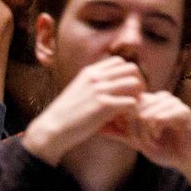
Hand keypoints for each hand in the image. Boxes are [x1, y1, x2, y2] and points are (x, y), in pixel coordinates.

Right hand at [20, 56, 146, 165]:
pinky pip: (131, 102)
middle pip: (131, 69)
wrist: (52, 128)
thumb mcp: (78, 90)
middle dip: (138, 82)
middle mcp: (96, 77)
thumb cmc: (66, 114)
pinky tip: (126, 118)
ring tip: (131, 108)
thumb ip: (94, 83)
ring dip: (137, 96)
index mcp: (89, 72)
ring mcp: (100, 90)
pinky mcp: (104, 106)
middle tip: (134, 97)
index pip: (120, 62)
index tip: (125, 88)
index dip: (127, 74)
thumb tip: (111, 83)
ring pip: (135, 83)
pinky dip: (133, 111)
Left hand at [123, 90, 190, 190]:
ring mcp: (171, 102)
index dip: (122, 123)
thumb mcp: (136, 141)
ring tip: (152, 142)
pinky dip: (154, 132)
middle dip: (132, 130)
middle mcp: (159, 98)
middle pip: (132, 108)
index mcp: (148, 102)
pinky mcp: (183, 111)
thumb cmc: (165, 148)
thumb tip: (95, 126)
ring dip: (144, 134)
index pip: (124, 104)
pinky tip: (160, 137)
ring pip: (143, 114)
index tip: (130, 138)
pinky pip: (158, 118)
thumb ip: (118, 132)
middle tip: (142, 143)